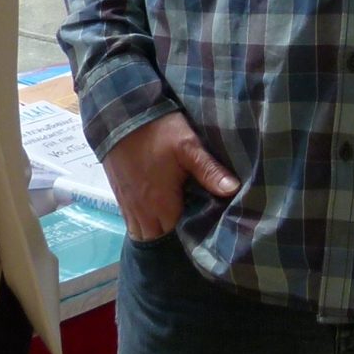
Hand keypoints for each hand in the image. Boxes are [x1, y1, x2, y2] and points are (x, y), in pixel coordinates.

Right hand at [100, 111, 237, 240]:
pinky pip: (130, 221)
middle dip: (172, 236)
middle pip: (158, 238)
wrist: (120, 114)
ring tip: (173, 219)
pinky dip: (142, 221)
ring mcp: (128, 204)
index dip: (190, 235)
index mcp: (162, 205)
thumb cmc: (158, 131)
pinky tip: (156, 209)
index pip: (177, 236)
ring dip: (155, 230)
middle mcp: (142, 211)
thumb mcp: (188, 146)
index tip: (205, 227)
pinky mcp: (120, 195)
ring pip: (142, 232)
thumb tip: (234, 190)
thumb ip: (209, 170)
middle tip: (191, 223)